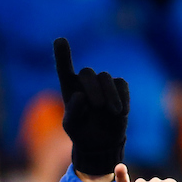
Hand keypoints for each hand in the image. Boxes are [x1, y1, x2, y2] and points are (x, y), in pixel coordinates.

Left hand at [54, 38, 129, 177]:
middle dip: (92, 87)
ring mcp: (103, 84)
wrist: (101, 141)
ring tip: (111, 112)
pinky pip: (121, 84)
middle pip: (87, 73)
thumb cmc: (81, 131)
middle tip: (97, 106)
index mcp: (69, 88)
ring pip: (106, 77)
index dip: (62, 54)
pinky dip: (121, 98)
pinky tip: (120, 113)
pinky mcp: (119, 88)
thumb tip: (80, 95)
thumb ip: (72, 112)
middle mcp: (85, 82)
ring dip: (109, 95)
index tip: (59, 40)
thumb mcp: (71, 126)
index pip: (64, 68)